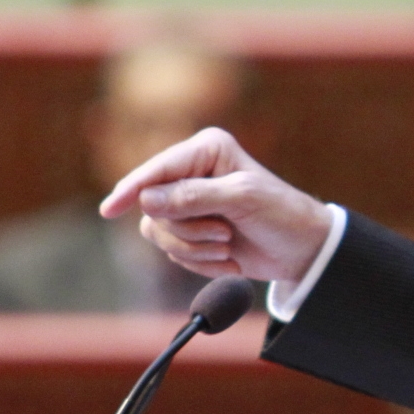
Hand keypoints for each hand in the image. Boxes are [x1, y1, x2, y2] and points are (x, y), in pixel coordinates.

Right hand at [98, 128, 332, 284]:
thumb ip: (194, 197)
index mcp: (207, 150)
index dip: (133, 189)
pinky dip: (200, 263)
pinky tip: (229, 260)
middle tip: (225, 234)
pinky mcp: (190, 231)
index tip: (111, 210)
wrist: (302, 251)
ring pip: (159, 233)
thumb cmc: (281, 215)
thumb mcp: (242, 200)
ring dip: (195, 249)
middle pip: (154, 207)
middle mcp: (192, 172)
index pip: (158, 169)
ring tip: (228, 246)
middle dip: (188, 230)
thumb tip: (147, 199)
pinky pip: (173, 253)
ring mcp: (188, 203)